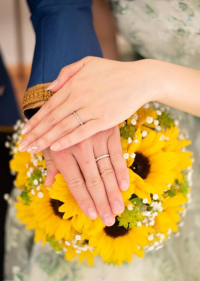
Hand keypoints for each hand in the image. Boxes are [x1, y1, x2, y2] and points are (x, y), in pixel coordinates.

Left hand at [19, 57, 158, 152]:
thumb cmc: (114, 71)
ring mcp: (92, 108)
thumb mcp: (88, 63)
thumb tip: (50, 88)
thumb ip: (67, 73)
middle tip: (24, 145)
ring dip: (46, 139)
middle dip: (36, 133)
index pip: (49, 105)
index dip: (36, 119)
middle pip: (52, 118)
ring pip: (63, 126)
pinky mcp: (105, 120)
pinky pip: (82, 131)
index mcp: (74, 84)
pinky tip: (56, 147)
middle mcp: (80, 96)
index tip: (25, 131)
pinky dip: (68, 140)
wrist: (140, 79)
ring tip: (33, 149)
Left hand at [43, 126, 128, 226]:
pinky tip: (125, 186)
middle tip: (109, 220)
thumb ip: (50, 164)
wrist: (72, 95)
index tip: (92, 216)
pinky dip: (122, 171)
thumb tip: (48, 184)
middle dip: (101, 202)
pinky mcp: (109, 131)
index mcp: (62, 153)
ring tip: (119, 209)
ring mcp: (96, 139)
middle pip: (92, 181)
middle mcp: (79, 147)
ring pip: (106, 171)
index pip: (75, 183)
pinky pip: (117, 154)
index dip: (83, 200)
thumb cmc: (57, 125)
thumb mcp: (50, 143)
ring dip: (113, 192)